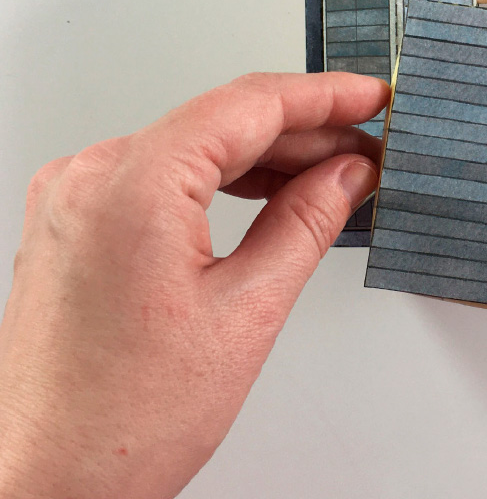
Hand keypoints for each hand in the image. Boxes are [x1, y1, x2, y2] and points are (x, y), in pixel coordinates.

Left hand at [0, 72, 389, 498]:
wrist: (44, 483)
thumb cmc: (121, 421)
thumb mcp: (246, 313)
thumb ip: (306, 224)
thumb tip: (347, 174)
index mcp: (130, 187)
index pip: (247, 106)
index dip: (323, 97)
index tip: (371, 98)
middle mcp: (91, 178)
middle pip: (221, 124)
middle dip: (304, 134)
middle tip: (368, 150)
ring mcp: (77, 199)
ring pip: (195, 148)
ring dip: (267, 158)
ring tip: (333, 177)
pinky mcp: (78, 224)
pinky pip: (164, 177)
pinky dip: (223, 182)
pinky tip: (272, 195)